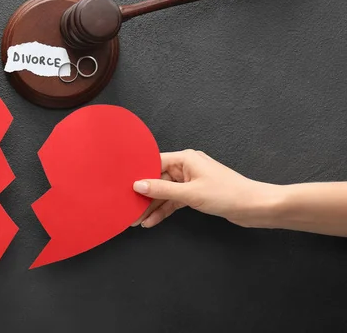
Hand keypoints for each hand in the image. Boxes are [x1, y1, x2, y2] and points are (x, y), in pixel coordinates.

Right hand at [132, 150, 276, 228]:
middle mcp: (187, 167)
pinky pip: (174, 201)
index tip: (124, 186)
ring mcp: (191, 181)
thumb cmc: (228, 194)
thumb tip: (138, 185)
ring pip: (165, 192)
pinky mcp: (196, 194)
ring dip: (152, 206)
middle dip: (144, 195)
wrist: (255, 207)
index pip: (154, 163)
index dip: (139, 175)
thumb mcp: (190, 193)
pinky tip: (152, 220)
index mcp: (186, 158)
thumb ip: (162, 190)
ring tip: (137, 219)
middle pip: (158, 179)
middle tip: (129, 208)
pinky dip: (164, 210)